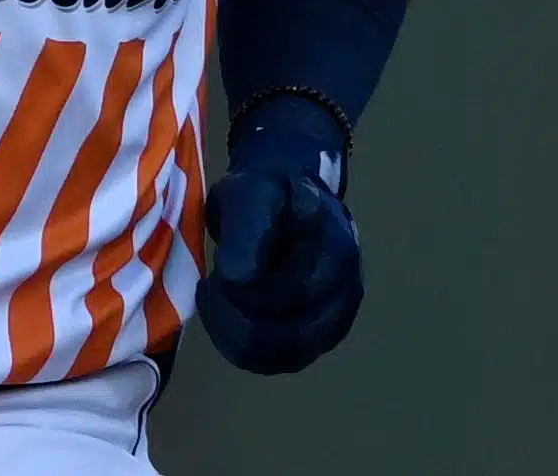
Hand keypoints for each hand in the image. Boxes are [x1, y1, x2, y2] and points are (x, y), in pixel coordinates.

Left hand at [196, 104, 362, 375]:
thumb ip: (247, 230)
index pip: (294, 294)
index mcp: (337, 249)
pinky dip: (243, 350)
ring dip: (237, 336)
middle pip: (292, 334)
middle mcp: (347, 290)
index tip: (217, 271)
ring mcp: (335, 318)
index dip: (248, 292)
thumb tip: (238, 278)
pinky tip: (226, 319)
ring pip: (283, 355)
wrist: (284, 203)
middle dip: (238, 315)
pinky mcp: (316, 338)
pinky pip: (279, 361)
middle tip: (210, 286)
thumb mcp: (251, 195)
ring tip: (216, 301)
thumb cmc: (267, 196)